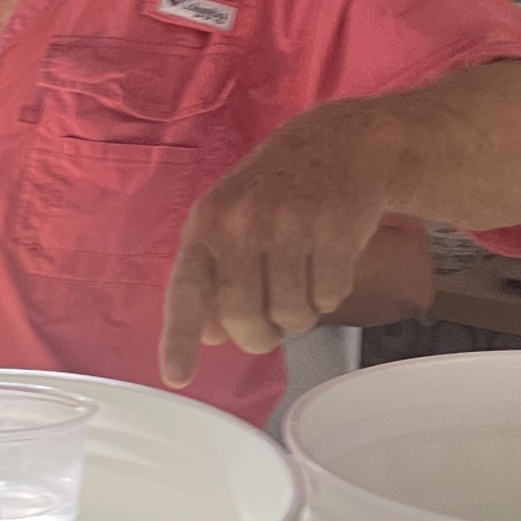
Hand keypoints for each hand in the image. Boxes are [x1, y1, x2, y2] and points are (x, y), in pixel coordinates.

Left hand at [160, 99, 398, 387]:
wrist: (343, 143)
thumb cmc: (278, 191)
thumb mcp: (230, 220)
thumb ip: (213, 276)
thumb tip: (211, 334)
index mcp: (206, 224)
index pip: (186, 290)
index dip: (180, 338)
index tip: (177, 376)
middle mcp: (242, 223)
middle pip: (244, 318)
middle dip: (260, 335)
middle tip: (271, 323)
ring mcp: (290, 224)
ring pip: (292, 315)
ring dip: (301, 313)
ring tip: (302, 277)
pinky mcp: (335, 230)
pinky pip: (330, 299)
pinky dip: (331, 294)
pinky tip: (328, 261)